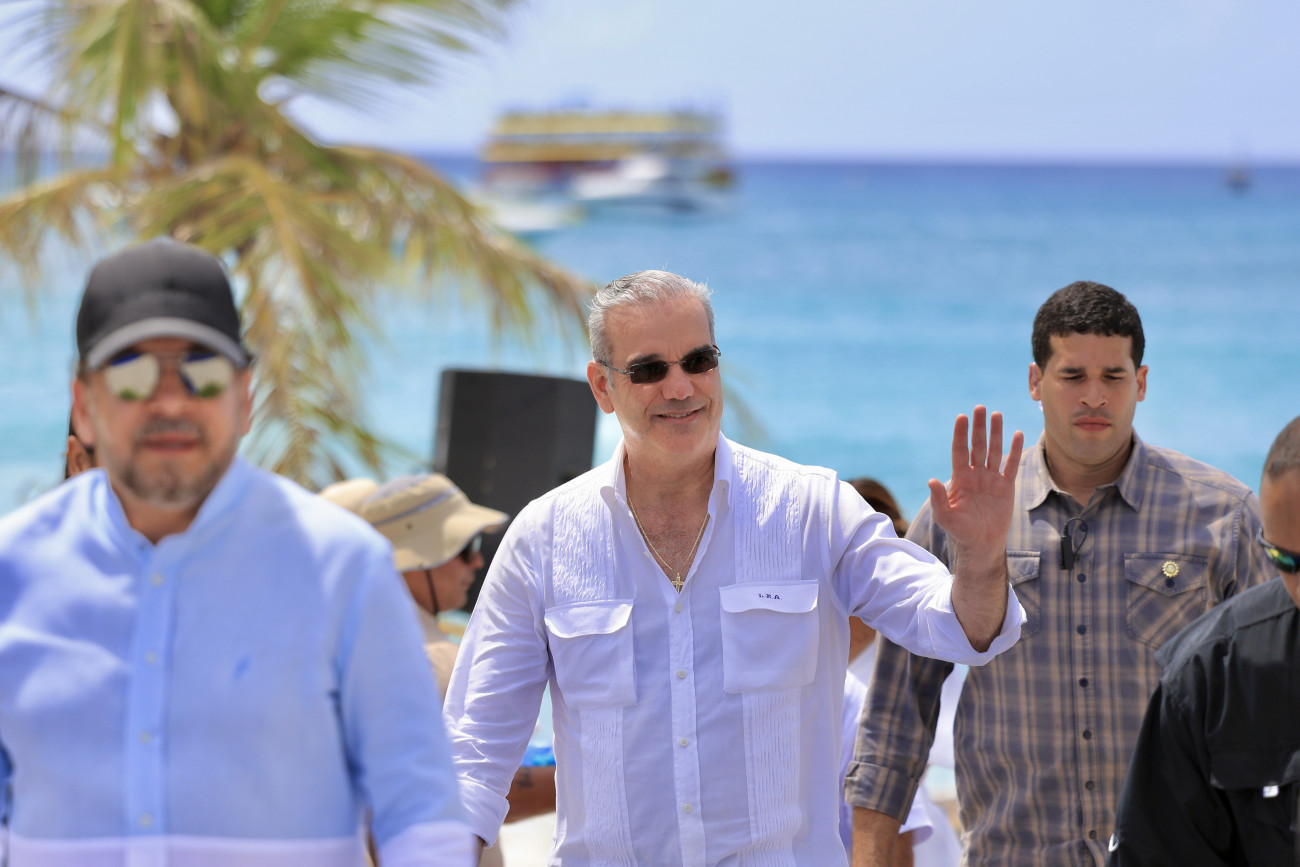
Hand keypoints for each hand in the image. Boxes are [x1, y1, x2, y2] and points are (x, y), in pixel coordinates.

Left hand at [927, 405, 1023, 560]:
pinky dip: (1014, 450)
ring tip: (997, 414)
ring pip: (994, 451)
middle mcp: (975, 474)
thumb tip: (930, 480)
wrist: (981, 542)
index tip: (961, 417)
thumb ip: (938, 499)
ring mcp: (991, 479)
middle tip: (980, 408)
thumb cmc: (959, 530)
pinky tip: (1017, 434)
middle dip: (978, 427)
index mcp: (959, 478)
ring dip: (996, 433)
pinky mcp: (1006, 486)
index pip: (959, 450)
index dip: (960, 434)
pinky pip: (1011, 465)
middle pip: (977, 445)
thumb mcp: (945, 516)